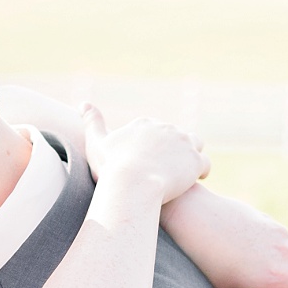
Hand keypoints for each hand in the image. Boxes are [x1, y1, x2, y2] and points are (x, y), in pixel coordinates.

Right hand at [84, 106, 209, 204]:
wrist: (132, 184)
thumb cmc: (111, 166)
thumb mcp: (97, 143)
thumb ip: (92, 123)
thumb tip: (82, 103)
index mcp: (145, 124)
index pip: (155, 130)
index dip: (153, 144)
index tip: (148, 159)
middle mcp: (167, 128)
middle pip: (174, 135)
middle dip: (172, 149)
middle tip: (165, 169)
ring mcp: (183, 143)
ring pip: (194, 144)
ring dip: (191, 155)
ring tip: (184, 172)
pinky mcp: (195, 161)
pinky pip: (204, 163)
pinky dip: (202, 170)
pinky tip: (196, 181)